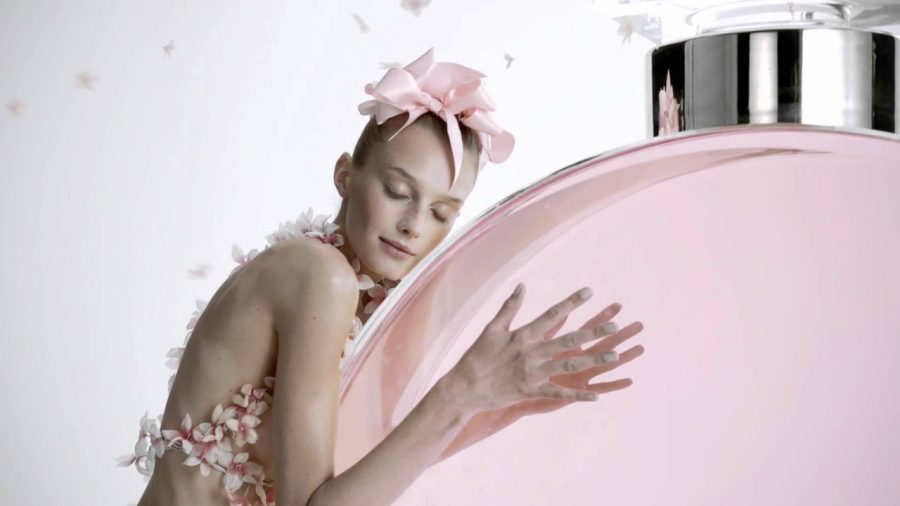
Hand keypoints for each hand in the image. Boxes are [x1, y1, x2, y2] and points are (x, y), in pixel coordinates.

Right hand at [440, 295, 643, 459]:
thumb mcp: (491, 329)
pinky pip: (558, 394)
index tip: (589, 291)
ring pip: (569, 365)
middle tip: (616, 326)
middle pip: (568, 339)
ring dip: (594, 361)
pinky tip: (595, 397)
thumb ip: (509, 307)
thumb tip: (522, 285)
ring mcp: (532, 373)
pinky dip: (576, 396)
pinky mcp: (530, 391)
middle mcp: (531, 352)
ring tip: (616, 356)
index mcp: (523, 335)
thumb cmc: (476, 357)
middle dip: (593, 332)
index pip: (552, 314)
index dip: (572, 302)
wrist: (463, 387)